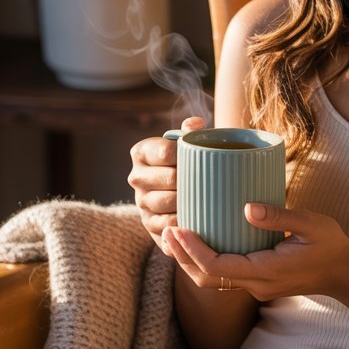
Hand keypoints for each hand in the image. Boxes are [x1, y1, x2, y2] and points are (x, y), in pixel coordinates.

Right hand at [128, 115, 204, 248]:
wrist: (181, 192)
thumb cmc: (188, 163)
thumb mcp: (187, 145)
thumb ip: (191, 132)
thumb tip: (196, 124)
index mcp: (142, 152)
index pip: (165, 152)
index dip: (186, 156)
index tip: (204, 159)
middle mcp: (137, 176)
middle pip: (167, 178)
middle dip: (189, 181)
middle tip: (212, 181)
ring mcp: (141, 201)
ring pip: (165, 202)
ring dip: (186, 202)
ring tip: (207, 199)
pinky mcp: (148, 223)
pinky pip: (165, 224)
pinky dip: (181, 223)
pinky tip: (196, 219)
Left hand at [162, 203, 348, 301]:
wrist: (345, 274)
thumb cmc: (331, 245)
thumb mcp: (311, 224)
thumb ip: (281, 216)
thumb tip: (247, 207)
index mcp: (266, 271)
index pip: (216, 267)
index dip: (192, 250)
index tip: (178, 228)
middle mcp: (256, 284)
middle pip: (205, 279)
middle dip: (182, 256)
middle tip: (168, 229)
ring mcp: (256, 286)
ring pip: (211, 281)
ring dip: (189, 260)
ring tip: (176, 235)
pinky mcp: (258, 282)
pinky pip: (223, 276)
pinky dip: (204, 261)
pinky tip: (200, 241)